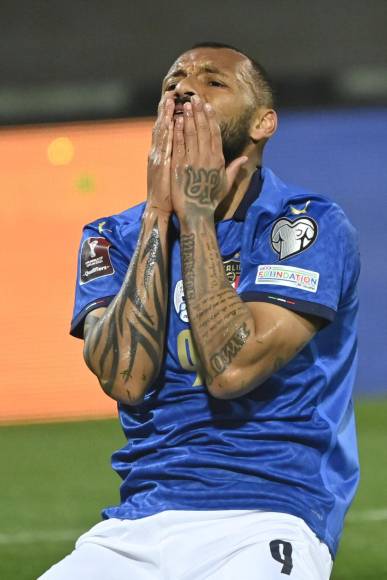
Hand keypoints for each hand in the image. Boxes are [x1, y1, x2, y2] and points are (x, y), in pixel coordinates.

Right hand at [146, 98, 173, 215]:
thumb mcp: (174, 174)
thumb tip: (184, 149)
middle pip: (162, 127)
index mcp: (162, 154)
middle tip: (170, 93)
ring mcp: (157, 157)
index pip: (167, 130)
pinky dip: (166, 133)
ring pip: (161, 132)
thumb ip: (177, 160)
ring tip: (169, 100)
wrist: (159, 208)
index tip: (175, 100)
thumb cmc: (170, 194)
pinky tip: (168, 121)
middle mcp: (157, 153)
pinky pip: (164, 145)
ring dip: (165, 115)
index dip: (169, 115)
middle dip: (165, 110)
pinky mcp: (159, 164)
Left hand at [171, 96, 246, 219]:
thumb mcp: (226, 184)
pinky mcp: (179, 166)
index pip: (215, 135)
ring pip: (191, 134)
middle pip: (203, 130)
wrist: (196, 214)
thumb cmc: (210, 200)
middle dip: (199, 113)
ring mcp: (192, 161)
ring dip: (189, 117)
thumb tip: (244, 160)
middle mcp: (206, 158)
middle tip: (196, 98)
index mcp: (217, 160)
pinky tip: (177, 121)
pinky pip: (179, 145)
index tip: (208, 107)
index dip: (211, 119)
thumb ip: (234, 169)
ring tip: (186, 104)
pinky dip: (178, 132)